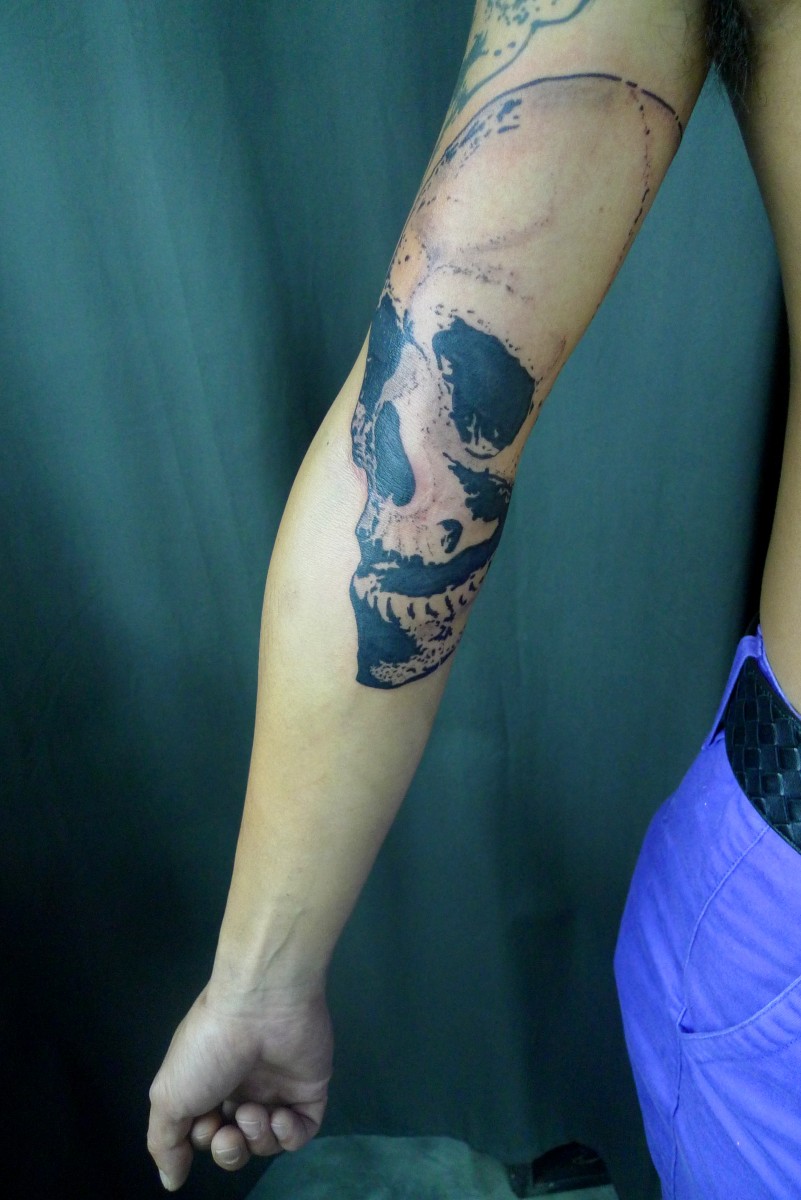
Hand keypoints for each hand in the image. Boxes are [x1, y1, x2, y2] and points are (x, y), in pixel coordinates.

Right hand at [147, 981, 333, 1190]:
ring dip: (258, 1138)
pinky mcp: (310, 1088)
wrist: (261, 1005)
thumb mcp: (168, 1095)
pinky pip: (302, 1131)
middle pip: (238, 1142)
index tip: (204, 1125)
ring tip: (253, 1112)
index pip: (207, 1131)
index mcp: (209, 1082)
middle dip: (230, 1150)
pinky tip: (280, 1117)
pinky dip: (290, 1135)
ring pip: (268, 1141)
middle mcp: (243, 1086)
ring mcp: (278, 1088)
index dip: (204, 1140)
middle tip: (228, 1132)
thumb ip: (165, 1142)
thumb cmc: (210, 1046)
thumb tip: (171, 1180)